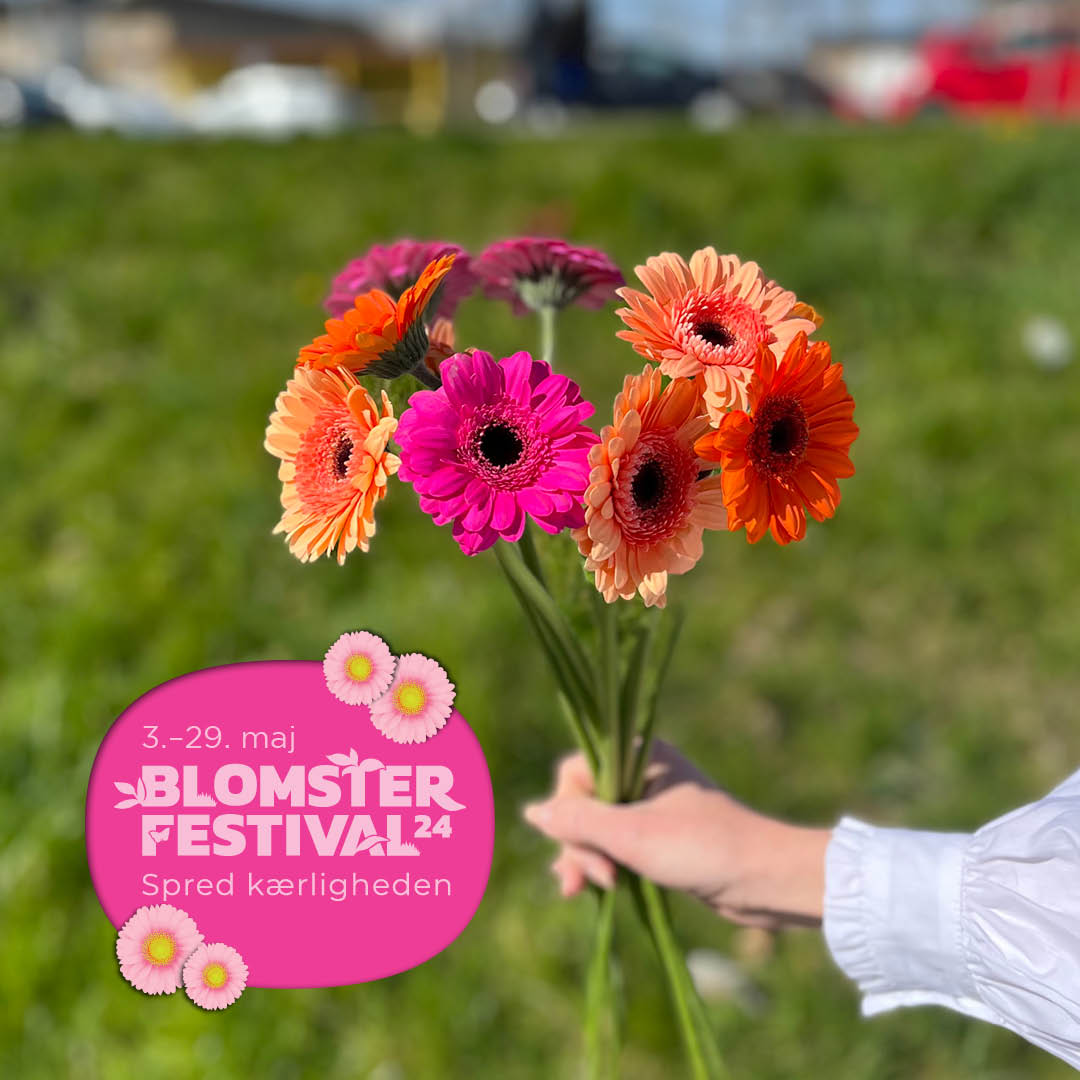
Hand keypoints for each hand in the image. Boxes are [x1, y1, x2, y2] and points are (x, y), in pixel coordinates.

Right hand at [523, 741, 828, 928]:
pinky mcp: (661, 835)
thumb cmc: (703, 848)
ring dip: (586, 857)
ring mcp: (653, 805)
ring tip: (582, 892)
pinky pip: (616, 843)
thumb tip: (531, 812)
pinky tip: (595, 886)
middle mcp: (644, 773)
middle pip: (583, 801)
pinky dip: (604, 863)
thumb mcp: (632, 835)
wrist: (766, 879)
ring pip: (597, 826)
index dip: (568, 813)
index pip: (576, 773)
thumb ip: (578, 822)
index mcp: (642, 754)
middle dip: (576, 844)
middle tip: (578, 884)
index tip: (581, 852)